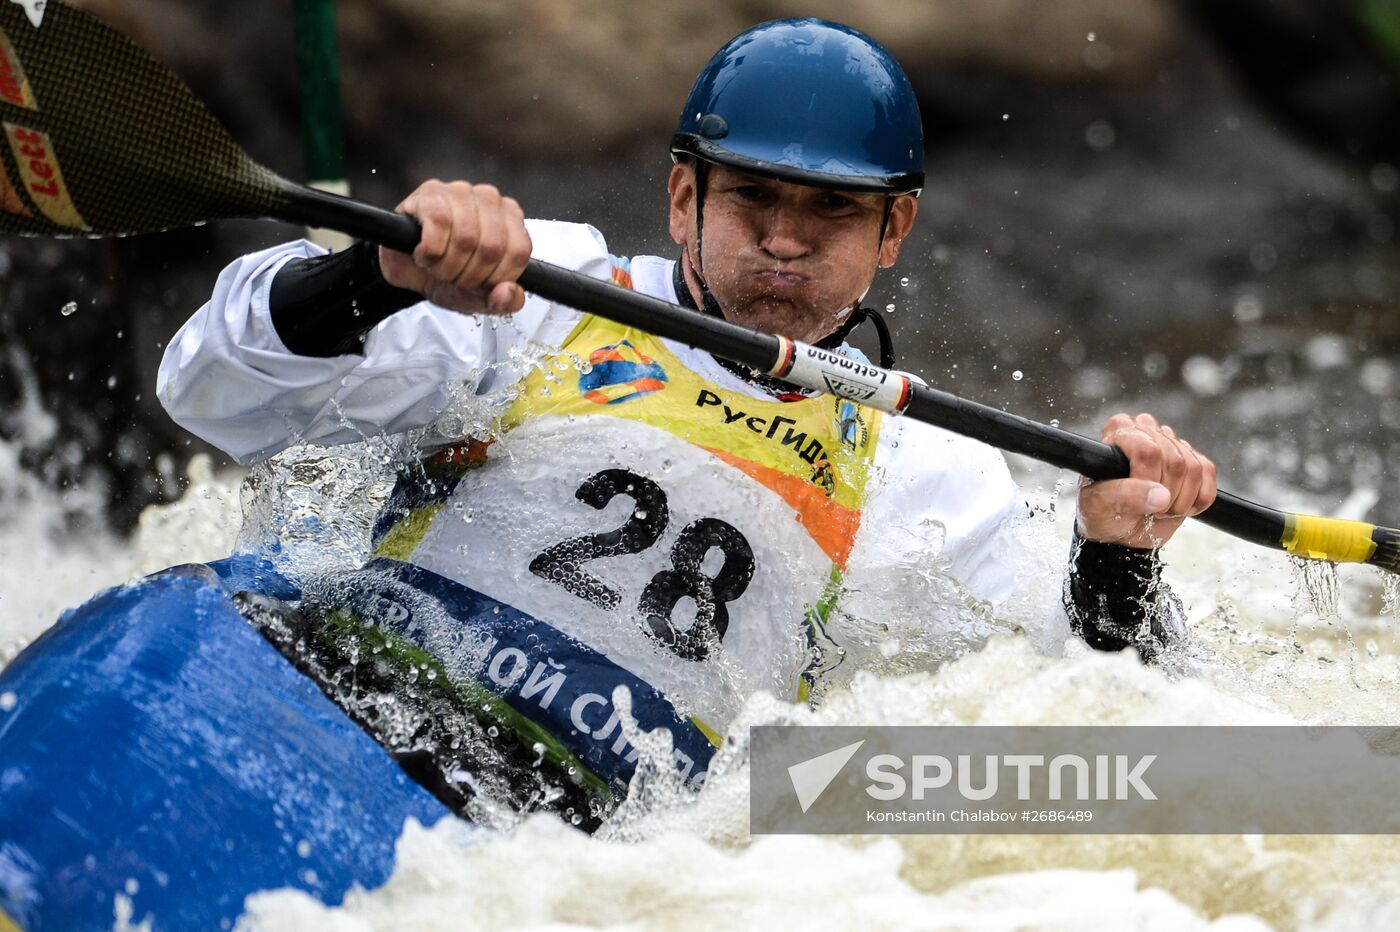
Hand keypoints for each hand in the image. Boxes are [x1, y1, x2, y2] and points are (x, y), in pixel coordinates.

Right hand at [378, 179, 530, 314]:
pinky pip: (439, 224)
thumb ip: (505, 301)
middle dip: (469, 276)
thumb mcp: (481, 297)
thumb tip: (508, 292)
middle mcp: (490, 199)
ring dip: (447, 266)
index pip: (518, 252)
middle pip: (492, 247)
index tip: (477, 285)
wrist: (408, 269)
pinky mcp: (431, 192)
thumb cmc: (448, 273)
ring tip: (437, 267)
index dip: (494, 278)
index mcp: (511, 220)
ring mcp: (461, 192)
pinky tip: (424, 254)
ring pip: (466, 237)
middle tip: (452, 278)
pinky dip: (429, 251)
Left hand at [1076, 413, 1217, 548]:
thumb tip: (1160, 495)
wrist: (1120, 530)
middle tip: (1146, 508)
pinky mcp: (1194, 460)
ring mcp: (1173, 443)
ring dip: (1179, 501)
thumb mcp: (1099, 505)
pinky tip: (1176, 505)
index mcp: (1119, 431)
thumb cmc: (1102, 512)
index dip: (1148, 479)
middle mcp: (1147, 430)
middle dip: (1164, 495)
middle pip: (1175, 461)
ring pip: (1195, 469)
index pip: (1149, 450)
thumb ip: (1124, 496)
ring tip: (1157, 508)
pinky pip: (1209, 476)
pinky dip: (1197, 500)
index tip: (1136, 499)